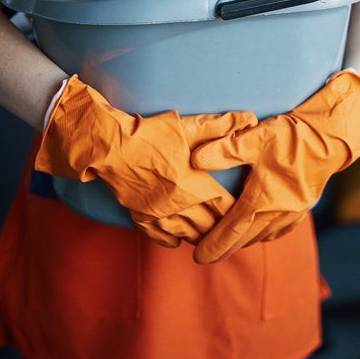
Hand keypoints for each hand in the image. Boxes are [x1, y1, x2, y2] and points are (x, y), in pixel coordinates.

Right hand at [34, 76, 256, 246]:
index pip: (226, 208)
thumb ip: (220, 126)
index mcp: (195, 186)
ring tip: (210, 235)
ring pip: (188, 235)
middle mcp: (179, 206)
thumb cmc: (150, 135)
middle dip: (222, 228)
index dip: (238, 210)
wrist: (109, 147)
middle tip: (232, 228)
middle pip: (210, 227)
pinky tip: (179, 238)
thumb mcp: (187, 127)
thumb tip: (249, 118)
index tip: (245, 210)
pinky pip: (161, 238)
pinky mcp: (140, 217)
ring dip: (201, 236)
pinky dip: (173, 240)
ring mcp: (159, 215)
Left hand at [190, 71, 359, 263]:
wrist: (332, 137)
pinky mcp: (304, 206)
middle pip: (246, 238)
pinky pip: (280, 229)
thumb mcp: (256, 137)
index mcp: (263, 199)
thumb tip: (195, 159)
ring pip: (263, 235)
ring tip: (229, 243)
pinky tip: (261, 231)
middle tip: (207, 256)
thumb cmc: (293, 136)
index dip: (214, 245)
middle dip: (226, 249)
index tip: (198, 258)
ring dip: (245, 242)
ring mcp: (293, 211)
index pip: (232, 230)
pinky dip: (266, 234)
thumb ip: (225, 150)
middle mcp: (278, 211)